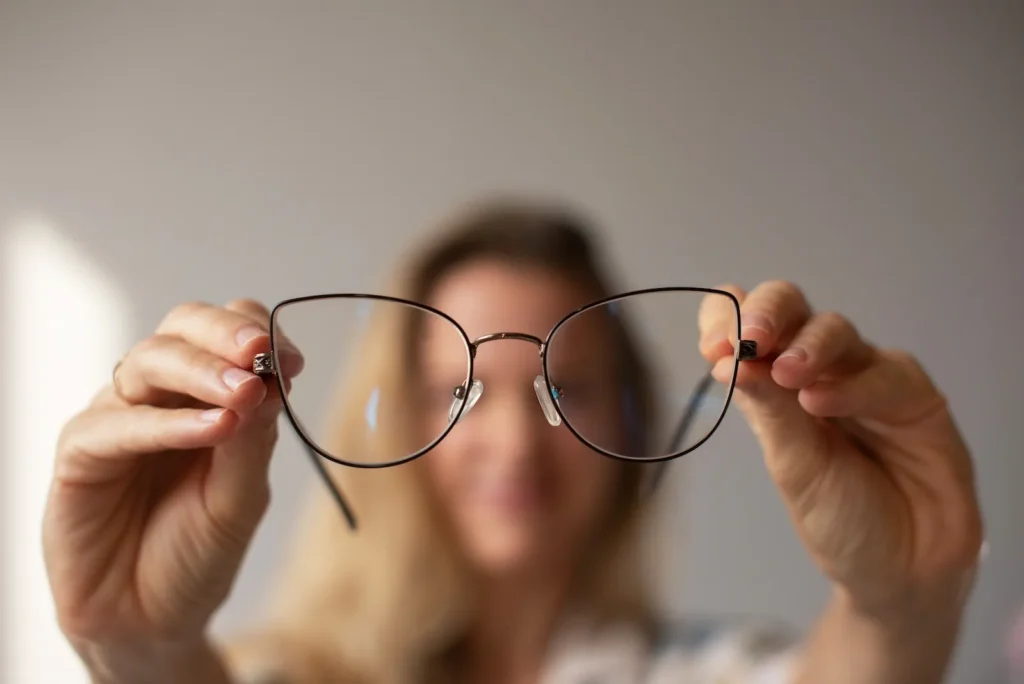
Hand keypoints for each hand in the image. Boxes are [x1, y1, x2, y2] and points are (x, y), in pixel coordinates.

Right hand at [43, 299, 302, 658]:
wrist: (151, 621)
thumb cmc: (197, 553)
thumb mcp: (243, 496)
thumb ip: (256, 438)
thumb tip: (272, 378)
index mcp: (204, 395)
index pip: (226, 333)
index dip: (257, 332)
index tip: (292, 360)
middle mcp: (159, 397)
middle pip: (182, 329)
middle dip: (226, 335)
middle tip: (260, 355)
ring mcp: (117, 419)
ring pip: (149, 362)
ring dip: (202, 373)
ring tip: (243, 394)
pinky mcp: (79, 454)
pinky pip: (116, 423)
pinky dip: (168, 424)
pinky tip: (212, 429)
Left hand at [699, 281, 982, 620]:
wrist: (902, 569)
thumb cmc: (839, 517)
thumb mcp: (791, 465)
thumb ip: (767, 409)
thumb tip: (724, 359)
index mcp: (772, 383)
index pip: (742, 326)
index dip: (725, 320)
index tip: (712, 346)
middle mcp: (816, 370)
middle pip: (789, 308)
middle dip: (766, 313)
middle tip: (750, 338)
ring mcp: (864, 376)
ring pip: (834, 330)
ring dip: (806, 345)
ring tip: (786, 372)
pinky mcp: (911, 393)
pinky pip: (882, 371)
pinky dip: (851, 384)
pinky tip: (824, 402)